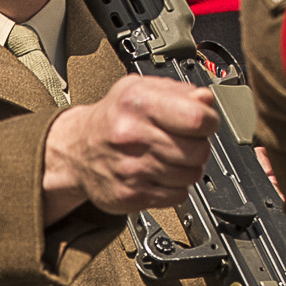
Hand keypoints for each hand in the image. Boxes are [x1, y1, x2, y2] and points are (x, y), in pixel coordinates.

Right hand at [44, 76, 218, 218]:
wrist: (77, 149)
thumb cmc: (114, 117)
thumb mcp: (141, 89)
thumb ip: (179, 91)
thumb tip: (207, 100)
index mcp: (137, 103)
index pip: (197, 118)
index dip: (209, 121)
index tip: (204, 121)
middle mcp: (132, 136)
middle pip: (198, 151)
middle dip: (199, 146)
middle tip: (184, 141)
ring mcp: (131, 169)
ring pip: (191, 175)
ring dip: (188, 168)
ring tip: (170, 157)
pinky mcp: (131, 196)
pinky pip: (178, 196)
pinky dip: (176, 187)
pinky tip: (160, 174)